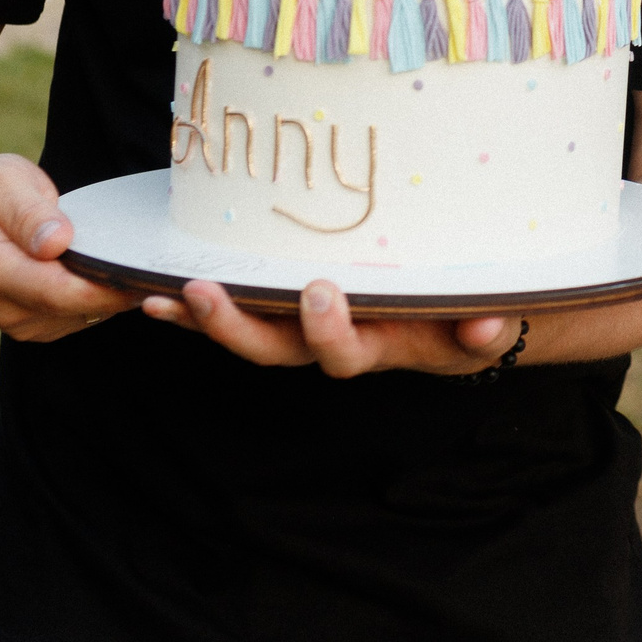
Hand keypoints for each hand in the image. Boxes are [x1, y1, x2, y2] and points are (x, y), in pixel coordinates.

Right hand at [0, 153, 138, 341]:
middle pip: (77, 309)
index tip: (148, 272)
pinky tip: (117, 271)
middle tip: (166, 266)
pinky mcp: (35, 324)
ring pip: (83, 316)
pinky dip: (101, 297)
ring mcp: (18, 322)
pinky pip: (79, 316)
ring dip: (114, 294)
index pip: (60, 291)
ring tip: (145, 262)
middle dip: (121, 290)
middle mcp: (3, 308)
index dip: (106, 287)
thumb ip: (27, 212)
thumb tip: (57, 242)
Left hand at [142, 278, 521, 376]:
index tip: (321, 289)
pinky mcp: (286, 311)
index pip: (345, 351)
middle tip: (208, 291)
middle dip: (237, 326)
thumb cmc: (468, 319)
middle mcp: (332, 344)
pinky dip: (194, 310)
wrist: (456, 324)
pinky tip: (153, 292)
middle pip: (276, 350)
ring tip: (165, 294)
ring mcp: (304, 331)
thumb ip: (484, 329)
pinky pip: (236, 314)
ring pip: (249, 334)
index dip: (328, 330)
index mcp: (377, 346)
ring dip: (204, 320)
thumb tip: (488, 329)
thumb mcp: (484, 325)